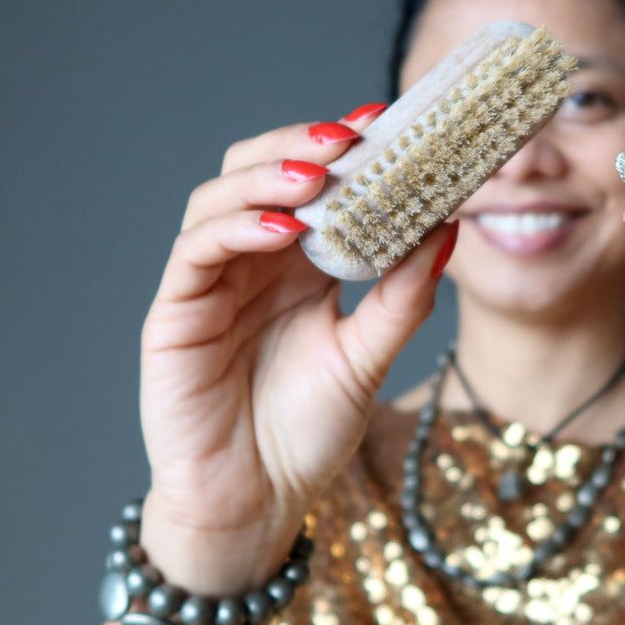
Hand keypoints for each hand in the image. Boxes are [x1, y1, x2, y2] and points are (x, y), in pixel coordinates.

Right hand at [137, 107, 457, 591]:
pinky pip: (196, 251)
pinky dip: (235, 227)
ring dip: (268, 176)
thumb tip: (448, 229)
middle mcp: (254, 262)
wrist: (258, 502)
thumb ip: (402, 297)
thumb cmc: (308, 430)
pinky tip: (281, 229)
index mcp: (300, 265)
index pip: (315, 185)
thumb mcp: (369, 357)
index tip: (388, 122)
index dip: (345, 151)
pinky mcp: (176, 313)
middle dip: (302, 146)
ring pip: (221, 198)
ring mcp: (211, 283)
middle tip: (351, 137)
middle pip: (261, 172)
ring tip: (319, 176)